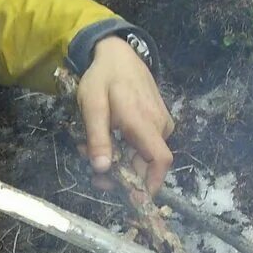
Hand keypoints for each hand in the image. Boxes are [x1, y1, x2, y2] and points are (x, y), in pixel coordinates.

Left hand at [77, 36, 173, 195]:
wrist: (118, 53)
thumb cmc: (103, 78)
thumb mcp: (92, 106)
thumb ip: (98, 138)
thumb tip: (102, 169)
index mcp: (143, 122)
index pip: (160, 161)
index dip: (151, 184)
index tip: (134, 199)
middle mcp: (159, 124)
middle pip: (147, 163)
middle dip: (122, 174)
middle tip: (93, 173)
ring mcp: (161, 121)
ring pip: (144, 154)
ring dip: (120, 159)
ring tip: (91, 149)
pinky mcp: (158, 119)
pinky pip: (144, 143)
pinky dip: (125, 148)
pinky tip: (106, 138)